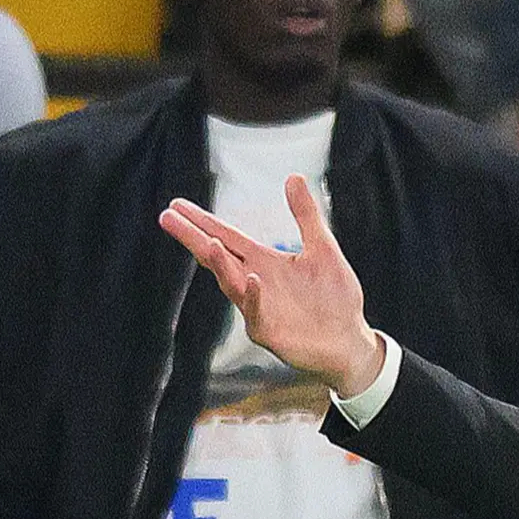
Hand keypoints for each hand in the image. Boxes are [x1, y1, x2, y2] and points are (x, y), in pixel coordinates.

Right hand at [161, 177, 381, 396]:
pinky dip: (253, 297)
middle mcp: (255, 283)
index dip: (203, 221)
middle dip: (194, 237)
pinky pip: (256, 313)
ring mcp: (258, 309)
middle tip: (167, 217)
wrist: (350, 342)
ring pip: (232, 283)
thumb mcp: (323, 249)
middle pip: (218, 256)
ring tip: (209, 242)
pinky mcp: (269, 332)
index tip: (175, 205)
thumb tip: (293, 176)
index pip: (227, 237)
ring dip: (221, 263)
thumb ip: (305, 215)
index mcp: (264, 262)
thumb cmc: (335, 298)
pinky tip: (251, 279)